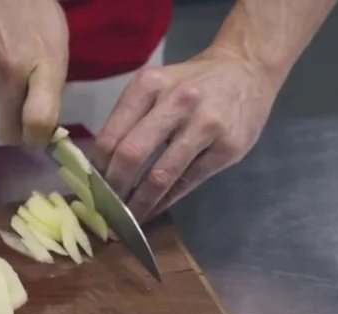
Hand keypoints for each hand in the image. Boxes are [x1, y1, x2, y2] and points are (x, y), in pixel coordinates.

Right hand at [0, 0, 68, 147]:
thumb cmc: (32, 8)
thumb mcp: (56, 44)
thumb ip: (51, 86)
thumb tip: (43, 127)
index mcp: (42, 64)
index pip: (38, 123)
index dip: (38, 139)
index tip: (38, 137)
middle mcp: (6, 72)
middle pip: (7, 131)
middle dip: (16, 129)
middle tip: (21, 114)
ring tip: (1, 67)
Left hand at [94, 47, 279, 221]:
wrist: (246, 69)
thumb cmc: (191, 83)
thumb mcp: (156, 86)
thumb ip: (129, 120)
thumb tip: (100, 168)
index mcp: (149, 85)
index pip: (110, 136)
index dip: (97, 170)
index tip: (91, 189)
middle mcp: (176, 100)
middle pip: (131, 155)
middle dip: (114, 189)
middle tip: (105, 210)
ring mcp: (206, 124)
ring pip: (160, 175)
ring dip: (139, 203)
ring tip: (126, 220)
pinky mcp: (228, 146)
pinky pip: (188, 181)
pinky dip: (165, 201)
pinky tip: (153, 209)